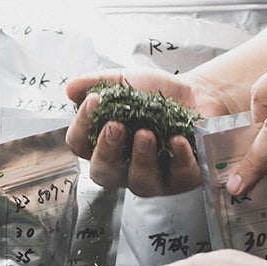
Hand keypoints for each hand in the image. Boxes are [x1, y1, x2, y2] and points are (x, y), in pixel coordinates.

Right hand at [65, 70, 231, 196]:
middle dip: (107, 151)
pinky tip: (178, 140)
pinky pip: (179, 177)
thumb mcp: (124, 82)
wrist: (195, 94)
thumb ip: (98, 83)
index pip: (80, 146)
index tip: (94, 101)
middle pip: (104, 174)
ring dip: (141, 159)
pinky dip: (178, 158)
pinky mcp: (183, 179)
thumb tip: (71, 89)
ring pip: (141, 183)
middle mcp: (125, 168)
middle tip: (116, 126)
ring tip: (146, 134)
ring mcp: (155, 178)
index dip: (81, 127)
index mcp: (105, 146)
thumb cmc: (154, 94)